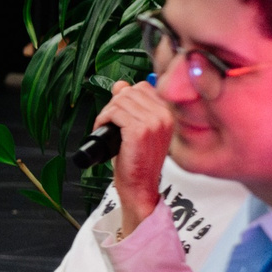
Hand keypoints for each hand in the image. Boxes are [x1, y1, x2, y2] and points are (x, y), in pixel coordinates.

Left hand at [93, 80, 174, 234]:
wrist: (140, 186)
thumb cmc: (138, 161)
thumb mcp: (137, 128)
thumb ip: (131, 106)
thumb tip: (120, 85)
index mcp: (168, 114)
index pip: (142, 87)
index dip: (124, 97)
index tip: (118, 113)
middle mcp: (165, 116)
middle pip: (130, 91)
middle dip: (114, 104)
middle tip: (109, 122)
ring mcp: (154, 122)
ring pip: (120, 100)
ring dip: (107, 113)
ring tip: (106, 128)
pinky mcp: (140, 131)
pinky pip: (114, 113)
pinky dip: (103, 120)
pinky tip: (103, 130)